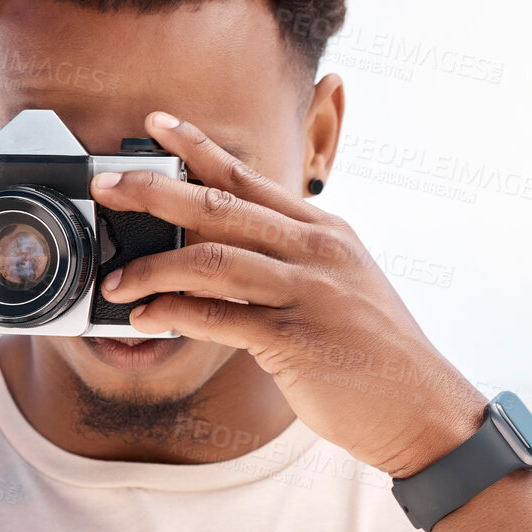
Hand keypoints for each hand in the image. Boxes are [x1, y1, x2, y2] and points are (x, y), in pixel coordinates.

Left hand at [92, 111, 486, 478]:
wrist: (423, 408)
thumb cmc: (373, 353)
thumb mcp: (339, 286)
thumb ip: (287, 263)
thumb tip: (218, 258)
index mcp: (324, 231)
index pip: (249, 177)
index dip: (198, 147)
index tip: (157, 123)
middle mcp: (315, 251)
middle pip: (218, 206)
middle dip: (154, 191)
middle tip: (107, 185)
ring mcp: (306, 292)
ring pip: (208, 259)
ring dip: (150, 268)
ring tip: (115, 280)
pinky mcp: (292, 339)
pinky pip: (215, 317)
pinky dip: (171, 315)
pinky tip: (145, 319)